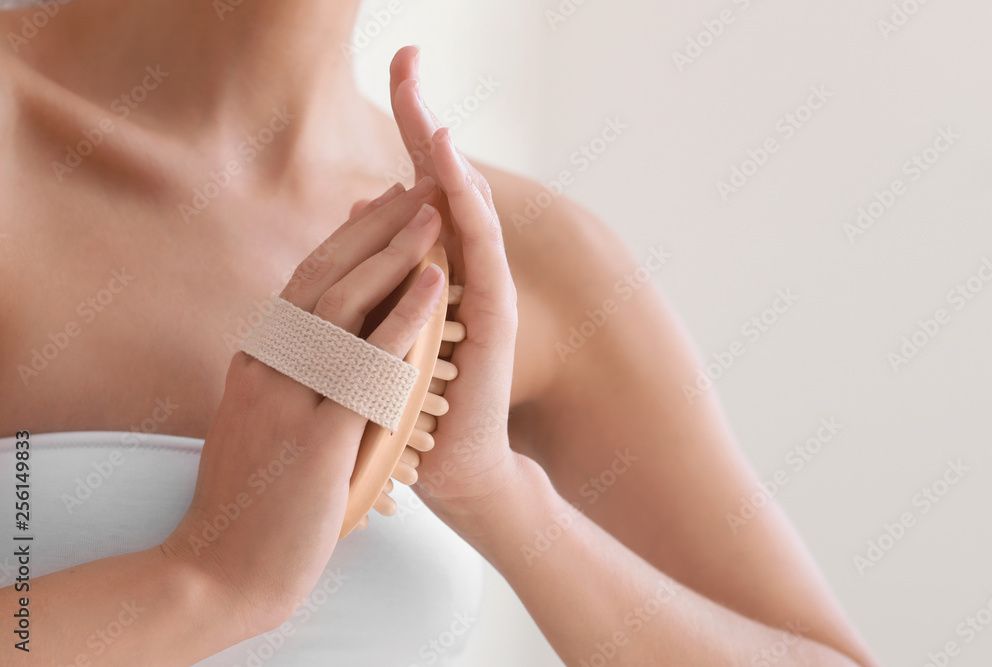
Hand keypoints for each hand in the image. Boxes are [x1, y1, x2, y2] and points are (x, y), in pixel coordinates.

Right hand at [160, 179, 444, 634]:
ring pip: (344, 303)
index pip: (306, 282)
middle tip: (415, 185)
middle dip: (374, 226)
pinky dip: (405, 316)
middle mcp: (268, 365)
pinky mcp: (316, 435)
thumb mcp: (261, 419)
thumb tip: (309, 338)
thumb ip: (284, 373)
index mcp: (258, 360)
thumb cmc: (251, 499)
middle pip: (324, 275)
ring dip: (393, 252)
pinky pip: (369, 362)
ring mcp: (288, 396)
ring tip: (433, 213)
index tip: (381, 205)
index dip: (347, 238)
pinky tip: (436, 284)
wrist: (222, 570)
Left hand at [388, 46, 526, 523]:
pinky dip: (469, 220)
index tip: (393, 77)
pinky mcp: (495, 326)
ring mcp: (480, 299)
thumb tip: (355, 211)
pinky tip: (455, 183)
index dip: (401, 135)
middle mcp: (456, 278)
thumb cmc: (410, 402)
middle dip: (425, 127)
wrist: (447, 468)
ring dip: (449, 166)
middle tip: (412, 63)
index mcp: (423, 275)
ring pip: (464, 218)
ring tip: (435, 117)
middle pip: (440, 189)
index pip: (412, 197)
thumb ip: (374, 268)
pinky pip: (482, 262)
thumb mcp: (379, 326)